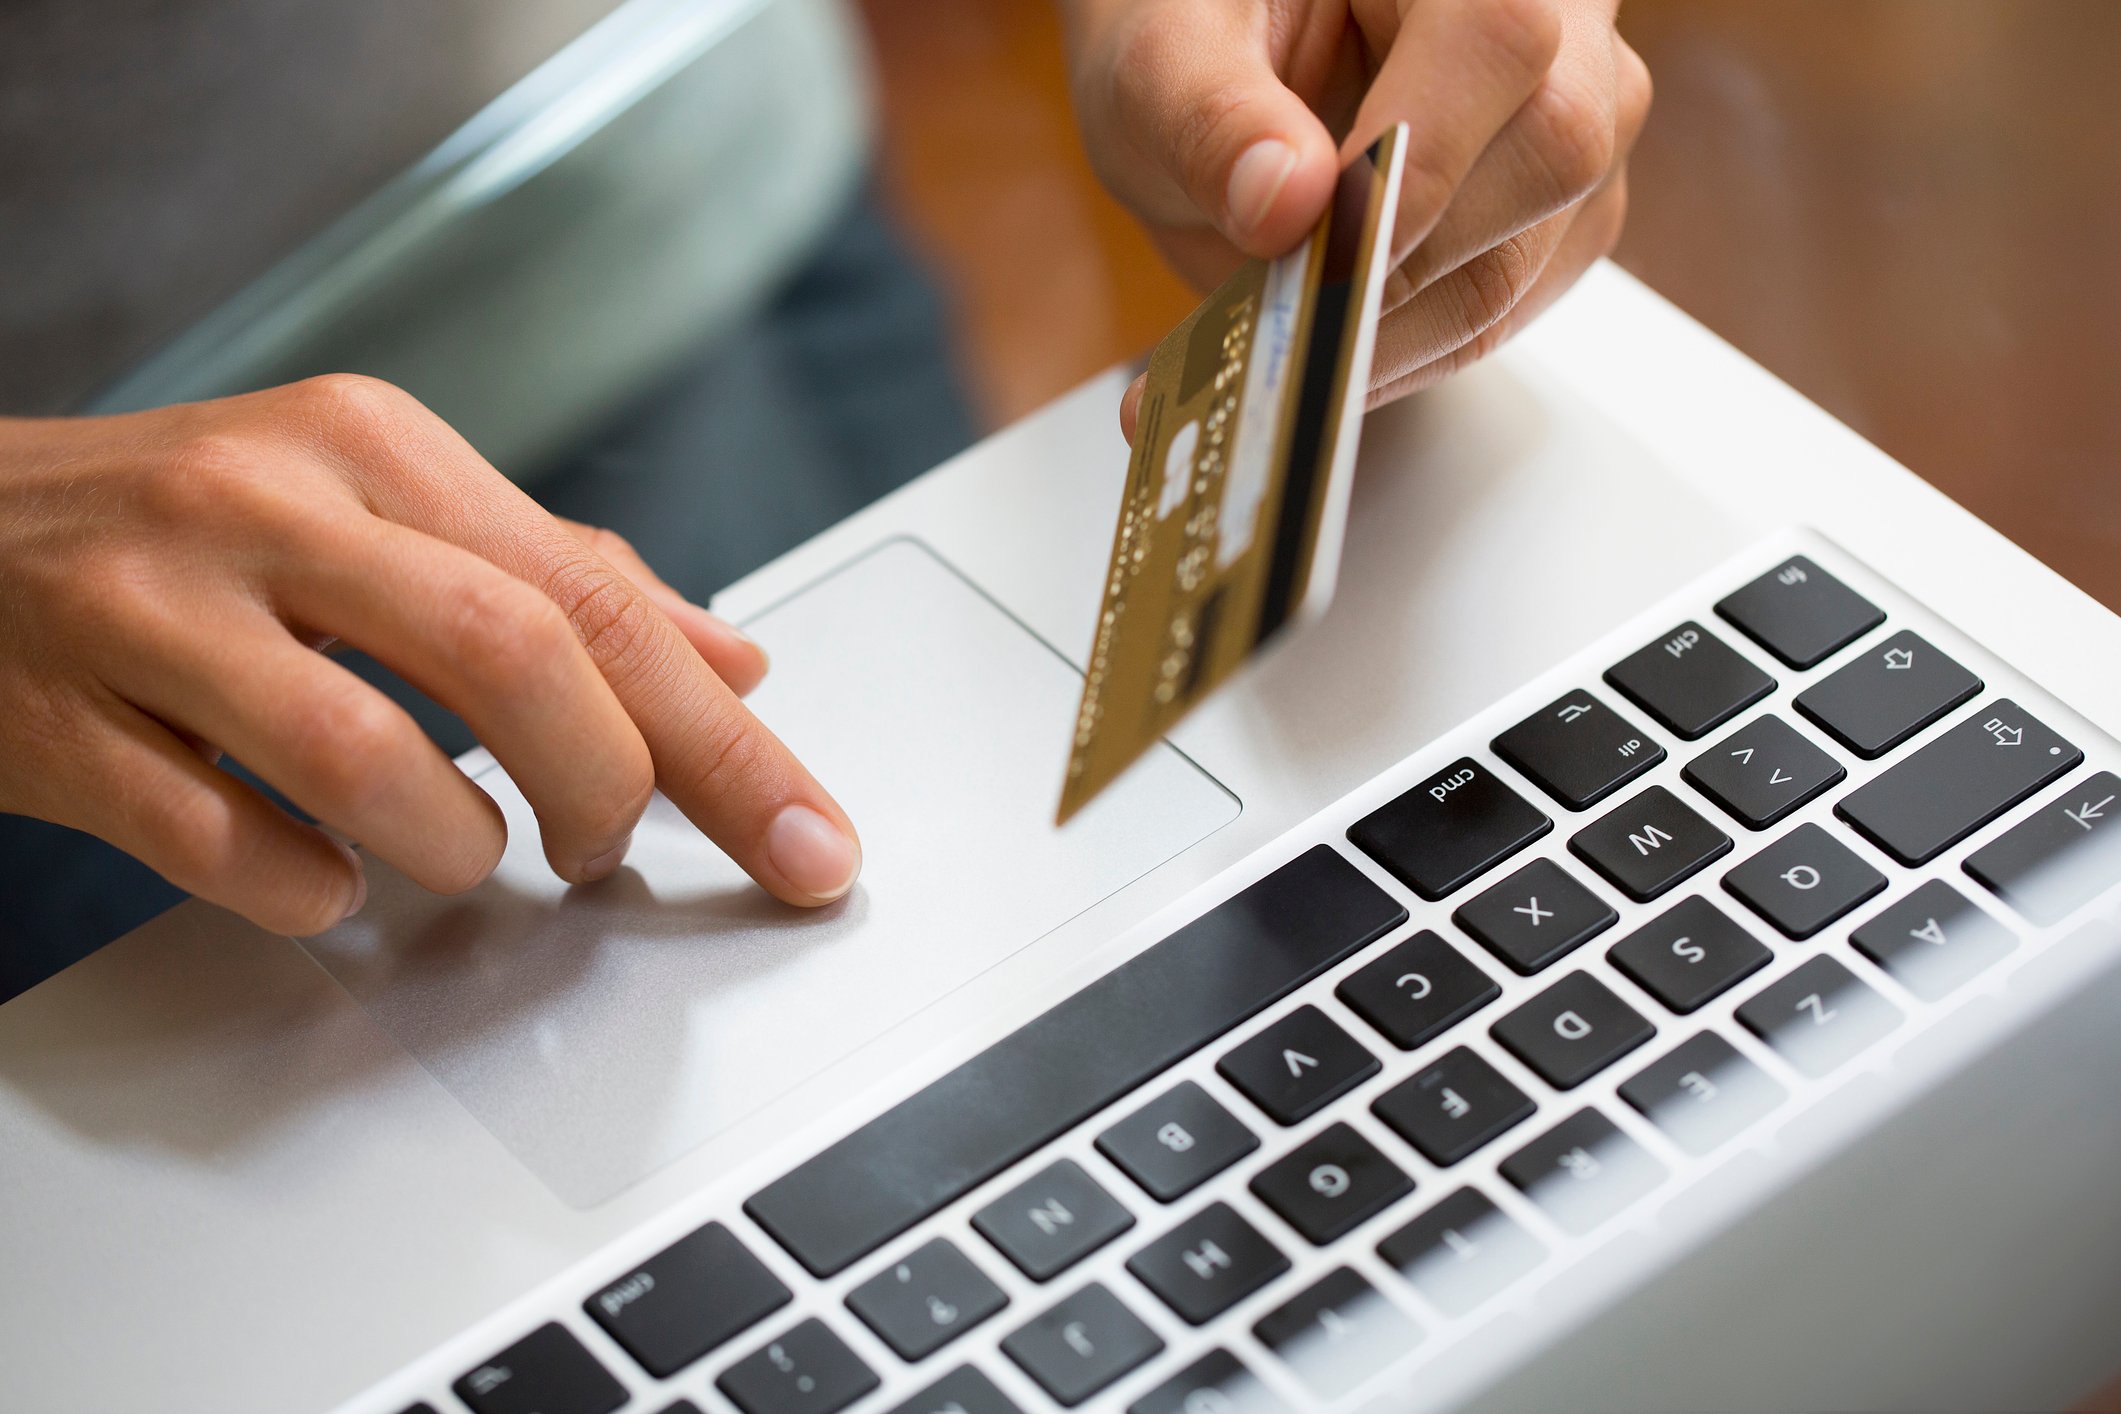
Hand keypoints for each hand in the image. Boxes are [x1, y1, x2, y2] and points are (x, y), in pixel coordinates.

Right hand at [0, 375, 862, 935]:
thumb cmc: (194, 525)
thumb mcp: (386, 506)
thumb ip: (565, 581)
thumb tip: (732, 665)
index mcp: (379, 447)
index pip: (601, 605)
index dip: (727, 745)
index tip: (812, 843)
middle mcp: (274, 503)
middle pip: (514, 658)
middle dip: (608, 789)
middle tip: (610, 850)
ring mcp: (155, 608)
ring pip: (372, 760)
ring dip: (455, 846)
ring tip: (461, 851)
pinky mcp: (59, 720)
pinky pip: (223, 847)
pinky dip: (311, 890)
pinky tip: (324, 875)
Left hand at [1065, 0, 1649, 431]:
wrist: (1223, 71)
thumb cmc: (1200, 33)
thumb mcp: (1159, 58)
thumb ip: (1211, 118)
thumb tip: (1285, 203)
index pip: (1497, 39)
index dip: (1420, 165)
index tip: (1318, 255)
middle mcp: (1558, 16)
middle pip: (1548, 156)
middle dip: (1400, 268)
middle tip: (1277, 322)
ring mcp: (1580, 119)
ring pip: (1530, 257)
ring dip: (1392, 334)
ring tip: (1274, 359)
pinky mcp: (1559, 217)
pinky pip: (1507, 311)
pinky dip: (1404, 351)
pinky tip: (1320, 354)